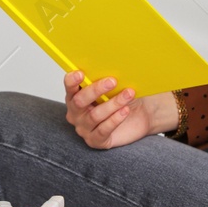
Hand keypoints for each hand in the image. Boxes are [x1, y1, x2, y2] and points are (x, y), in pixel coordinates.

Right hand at [63, 71, 177, 148]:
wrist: (138, 116)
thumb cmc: (122, 98)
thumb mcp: (114, 87)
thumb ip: (107, 78)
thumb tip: (112, 66)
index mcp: (75, 96)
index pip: (69, 87)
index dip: (72, 81)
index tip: (81, 73)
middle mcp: (76, 114)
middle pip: (80, 101)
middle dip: (96, 90)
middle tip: (112, 81)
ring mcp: (84, 128)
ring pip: (95, 115)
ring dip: (113, 103)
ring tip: (128, 94)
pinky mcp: (96, 141)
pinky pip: (103, 130)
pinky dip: (115, 119)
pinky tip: (125, 110)